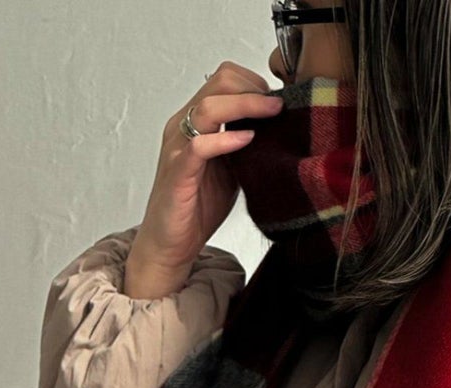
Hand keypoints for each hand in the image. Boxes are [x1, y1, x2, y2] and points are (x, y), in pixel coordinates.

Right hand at [124, 60, 283, 296]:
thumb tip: (279, 130)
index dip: (254, 82)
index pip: (224, 79)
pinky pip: (199, 146)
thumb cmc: (198, 207)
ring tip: (272, 113)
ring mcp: (178, 147)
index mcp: (196, 122)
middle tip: (278, 105)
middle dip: (254, 87)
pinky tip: (248, 141)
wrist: (171, 244)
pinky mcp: (178, 173)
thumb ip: (246, 146)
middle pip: (218, 82)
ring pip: (208, 107)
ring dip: (246, 104)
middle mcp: (183, 127)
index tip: (278, 99)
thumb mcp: (232, 168)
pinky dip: (226, 139)